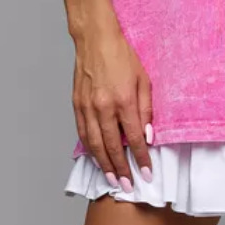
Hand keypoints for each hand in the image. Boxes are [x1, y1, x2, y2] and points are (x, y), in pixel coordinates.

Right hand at [72, 24, 153, 190]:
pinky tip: (97, 158)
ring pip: (95, 144)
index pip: (133, 138)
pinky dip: (90, 149)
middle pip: (112, 147)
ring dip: (104, 165)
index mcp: (123, 100)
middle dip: (121, 169)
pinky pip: (83, 133)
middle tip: (128, 185)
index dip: (141, 158)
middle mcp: (103, 107)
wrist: (95, 39)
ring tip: (112, 180)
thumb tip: (147, 136)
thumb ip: (146, 110)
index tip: (147, 173)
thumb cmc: (122, 56)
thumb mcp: (143, 79)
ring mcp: (87, 107)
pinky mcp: (77, 105)